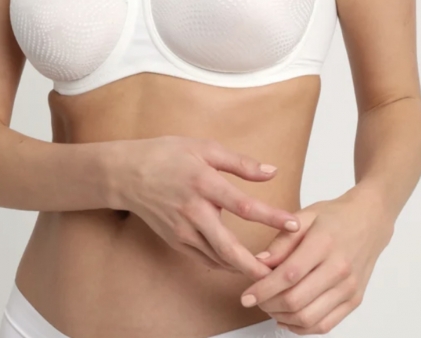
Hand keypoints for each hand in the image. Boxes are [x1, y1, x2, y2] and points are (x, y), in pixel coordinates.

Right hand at [114, 135, 301, 278]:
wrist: (127, 173)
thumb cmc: (167, 155)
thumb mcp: (204, 148)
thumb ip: (240, 163)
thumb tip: (272, 171)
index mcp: (204, 183)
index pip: (244, 206)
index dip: (271, 217)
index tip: (294, 224)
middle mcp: (193, 210)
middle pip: (229, 246)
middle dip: (255, 264)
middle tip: (279, 273)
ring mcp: (182, 229)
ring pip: (217, 258)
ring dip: (241, 267)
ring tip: (265, 270)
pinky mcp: (175, 240)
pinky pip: (203, 258)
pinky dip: (223, 264)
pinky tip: (237, 263)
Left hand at [238, 190, 393, 333]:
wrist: (369, 221)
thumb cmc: (334, 216)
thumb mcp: (305, 216)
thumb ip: (281, 240)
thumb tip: (258, 263)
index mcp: (324, 243)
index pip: (289, 275)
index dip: (264, 289)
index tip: (246, 296)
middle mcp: (339, 268)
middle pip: (297, 301)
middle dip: (269, 305)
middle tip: (256, 300)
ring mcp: (349, 287)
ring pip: (309, 318)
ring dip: (283, 318)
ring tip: (270, 306)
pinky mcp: (354, 300)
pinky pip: (325, 326)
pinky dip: (302, 327)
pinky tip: (288, 316)